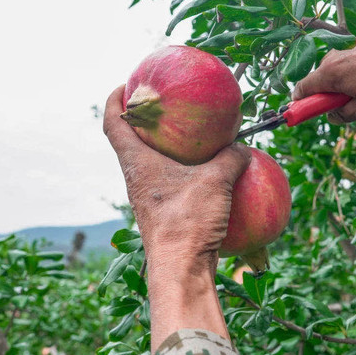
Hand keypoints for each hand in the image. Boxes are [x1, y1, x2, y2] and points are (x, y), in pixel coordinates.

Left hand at [103, 85, 251, 273]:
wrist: (180, 270)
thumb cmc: (188, 221)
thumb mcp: (215, 181)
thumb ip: (230, 158)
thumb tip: (241, 147)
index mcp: (137, 163)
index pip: (113, 123)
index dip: (116, 99)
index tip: (127, 84)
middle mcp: (137, 178)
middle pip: (131, 140)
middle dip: (144, 121)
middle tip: (167, 105)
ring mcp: (149, 196)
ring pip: (151, 162)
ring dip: (165, 147)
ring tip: (191, 135)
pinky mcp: (164, 212)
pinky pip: (170, 181)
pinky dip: (184, 170)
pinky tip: (209, 171)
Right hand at [293, 21, 355, 123]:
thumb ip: (343, 115)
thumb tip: (333, 114)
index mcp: (332, 72)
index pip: (303, 89)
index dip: (303, 103)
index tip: (309, 112)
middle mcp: (338, 52)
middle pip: (324, 75)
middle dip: (333, 90)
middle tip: (353, 104)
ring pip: (346, 62)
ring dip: (354, 76)